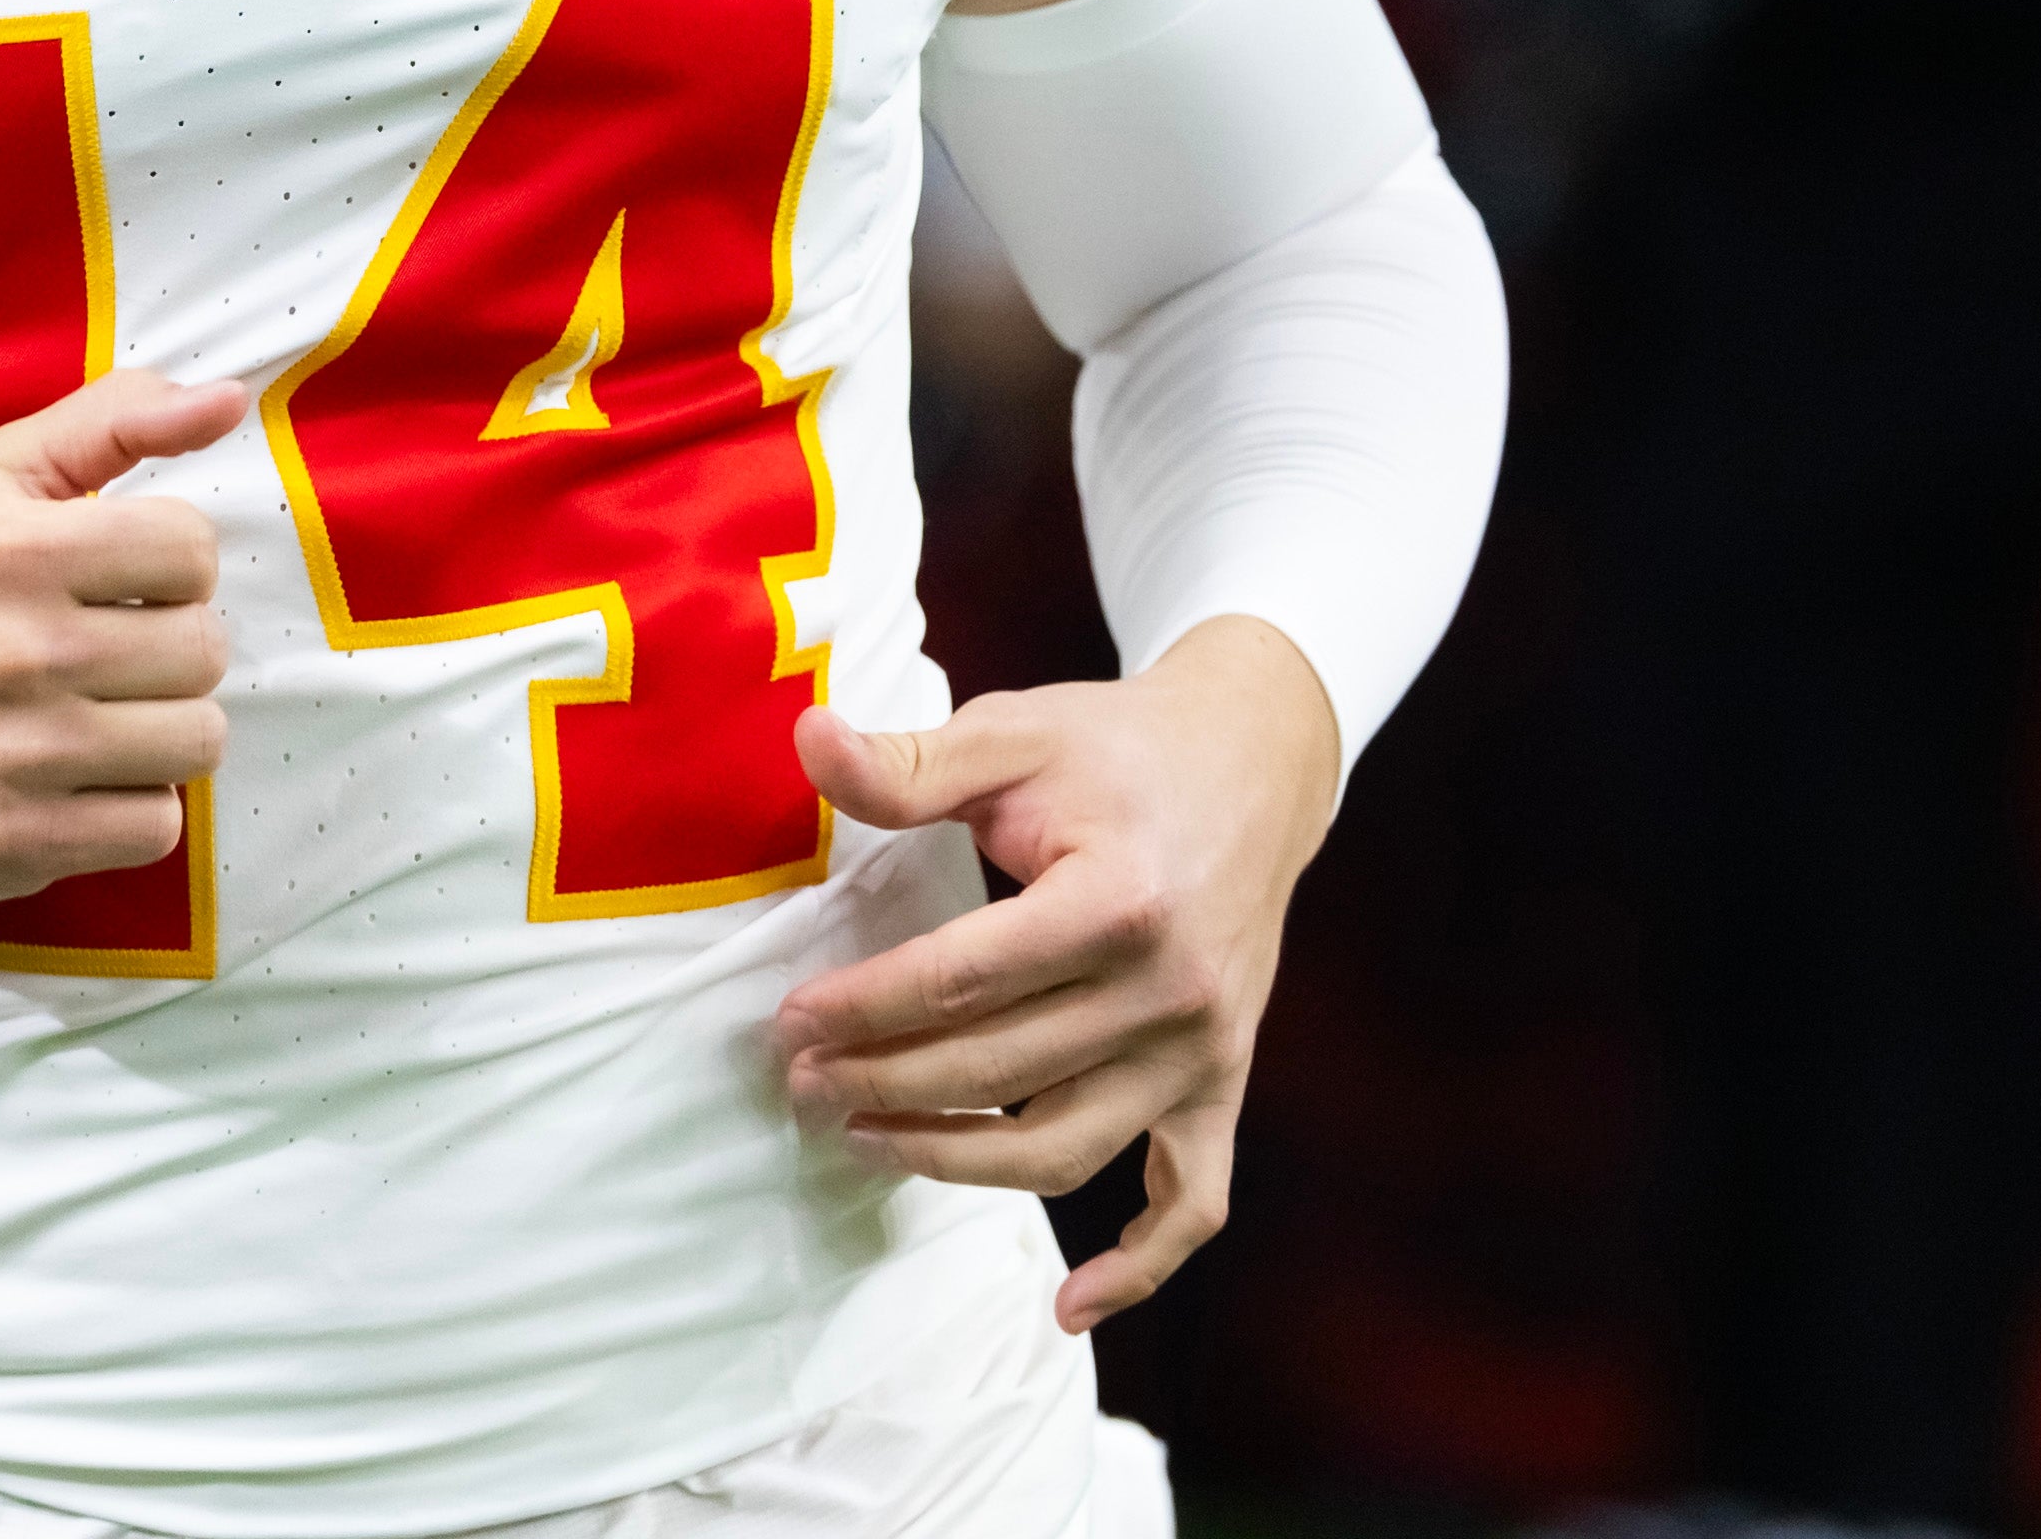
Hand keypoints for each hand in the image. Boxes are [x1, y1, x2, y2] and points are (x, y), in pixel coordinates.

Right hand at [0, 370, 243, 907]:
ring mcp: (13, 757)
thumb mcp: (0, 477)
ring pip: (196, 741)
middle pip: (204, 650)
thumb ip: (115, 420)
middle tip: (109, 648)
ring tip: (101, 711)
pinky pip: (156, 826)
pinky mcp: (10, 841)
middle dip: (170, 644)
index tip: (121, 575)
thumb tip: (227, 399)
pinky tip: (80, 774)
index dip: (169, 561)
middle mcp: (12, 653)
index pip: (192, 549)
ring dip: (162, 726)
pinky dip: (132, 803)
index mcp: (11, 551)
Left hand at [771, 619, 1345, 1329]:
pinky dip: (1138, 1267)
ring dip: (954, 1164)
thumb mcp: (1013, 733)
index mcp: (1117, 898)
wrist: (1253, 763)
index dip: (861, 1009)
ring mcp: (1202, 1049)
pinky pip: (1193, 1202)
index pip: (960, 981)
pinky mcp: (1223, 1082)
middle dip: (881, 1084)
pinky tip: (1067, 1307)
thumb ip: (910, 762)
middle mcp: (1170, 990)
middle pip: (997, 1072)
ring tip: (864, 1137)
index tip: (787, 1022)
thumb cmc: (1115, 748)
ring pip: (1063, 1150)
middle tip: (799, 1082)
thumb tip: (806, 739)